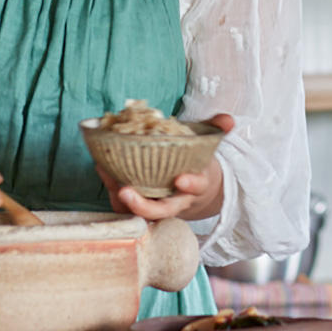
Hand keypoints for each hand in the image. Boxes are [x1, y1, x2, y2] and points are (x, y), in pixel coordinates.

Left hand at [99, 113, 232, 221]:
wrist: (194, 192)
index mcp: (196, 186)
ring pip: (139, 211)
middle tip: (126, 191)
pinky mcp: (142, 206)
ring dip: (121, 199)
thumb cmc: (196, 165)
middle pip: (162, 210)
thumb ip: (218, 131)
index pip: (197, 187)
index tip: (181, 179)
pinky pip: (126, 207)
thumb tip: (228, 120)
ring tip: (106, 175)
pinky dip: (113, 192)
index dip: (191, 184)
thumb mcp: (209, 148)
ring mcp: (158, 206)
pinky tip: (103, 169)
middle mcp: (176, 201)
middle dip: (143, 205)